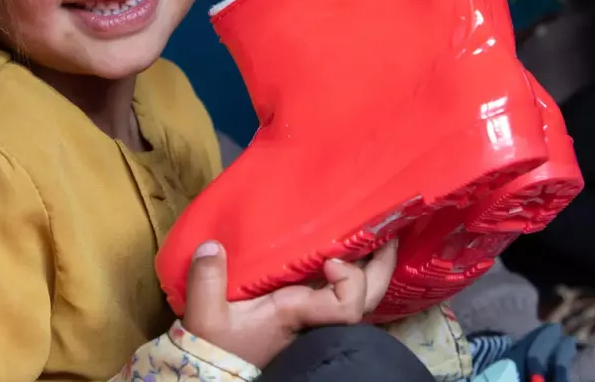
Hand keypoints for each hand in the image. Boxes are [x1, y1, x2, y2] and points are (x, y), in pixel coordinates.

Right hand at [181, 239, 397, 367]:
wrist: (217, 367)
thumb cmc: (216, 344)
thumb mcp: (205, 316)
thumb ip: (207, 280)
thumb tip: (212, 245)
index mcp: (300, 314)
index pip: (348, 306)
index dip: (351, 280)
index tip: (331, 259)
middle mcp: (317, 315)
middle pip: (368, 297)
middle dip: (383, 264)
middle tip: (389, 227)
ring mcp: (315, 313)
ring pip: (361, 294)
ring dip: (372, 264)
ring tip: (376, 228)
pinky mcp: (308, 308)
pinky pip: (343, 289)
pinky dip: (354, 268)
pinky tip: (350, 245)